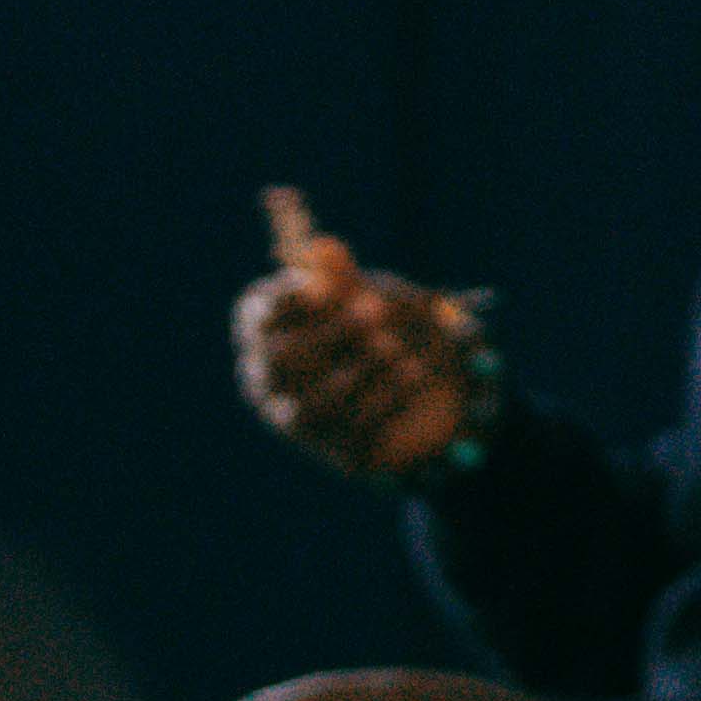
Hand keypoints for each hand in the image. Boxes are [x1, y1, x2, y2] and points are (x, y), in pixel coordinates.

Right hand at [235, 188, 486, 484]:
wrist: (444, 388)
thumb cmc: (391, 331)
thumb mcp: (374, 299)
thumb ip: (347, 279)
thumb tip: (321, 247)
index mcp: (274, 336)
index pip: (256, 316)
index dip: (284, 300)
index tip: (321, 285)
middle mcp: (275, 382)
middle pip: (281, 361)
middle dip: (331, 333)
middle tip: (376, 309)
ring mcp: (303, 422)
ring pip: (314, 404)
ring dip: (362, 369)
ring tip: (399, 349)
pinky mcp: (342, 453)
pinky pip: (353, 432)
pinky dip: (387, 398)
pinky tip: (414, 375)